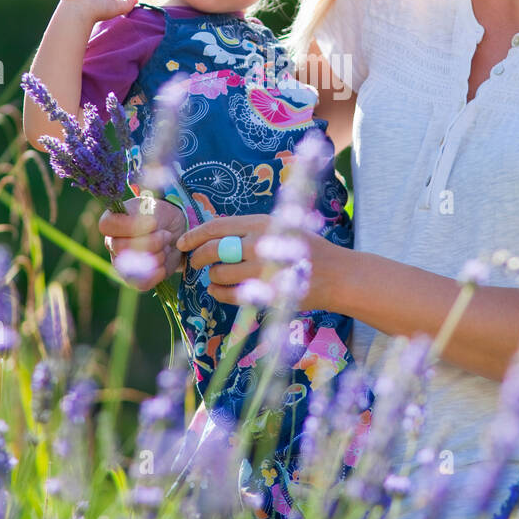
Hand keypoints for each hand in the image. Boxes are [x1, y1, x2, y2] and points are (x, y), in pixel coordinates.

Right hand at [99, 195, 186, 289]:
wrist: (173, 231)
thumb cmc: (159, 216)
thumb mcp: (152, 207)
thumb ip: (144, 217)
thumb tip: (144, 234)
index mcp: (111, 223)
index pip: (107, 225)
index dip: (130, 225)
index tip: (153, 222)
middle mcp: (112, 244)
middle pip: (122, 247)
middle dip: (151, 241)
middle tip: (166, 235)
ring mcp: (120, 263)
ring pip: (135, 265)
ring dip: (159, 255)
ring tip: (166, 246)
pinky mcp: (134, 279)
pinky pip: (141, 283)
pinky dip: (157, 274)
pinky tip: (164, 264)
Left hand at [176, 214, 328, 306]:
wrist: (336, 274)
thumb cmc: (304, 248)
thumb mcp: (279, 226)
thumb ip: (248, 230)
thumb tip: (210, 235)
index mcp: (262, 223)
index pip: (216, 226)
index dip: (194, 235)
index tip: (182, 242)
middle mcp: (261, 244)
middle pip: (213, 250)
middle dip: (196, 258)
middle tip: (193, 263)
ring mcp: (264, 270)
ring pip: (219, 274)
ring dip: (212, 277)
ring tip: (216, 276)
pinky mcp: (267, 293)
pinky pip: (230, 294)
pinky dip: (219, 293)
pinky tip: (218, 290)